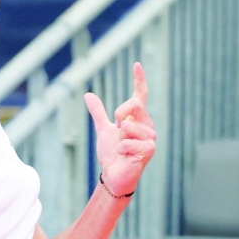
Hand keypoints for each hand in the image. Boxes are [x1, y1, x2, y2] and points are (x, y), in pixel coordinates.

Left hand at [84, 62, 156, 196]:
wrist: (113, 174)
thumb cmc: (112, 153)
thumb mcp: (103, 130)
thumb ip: (98, 113)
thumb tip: (88, 95)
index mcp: (137, 118)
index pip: (140, 95)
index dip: (139, 79)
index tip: (136, 64)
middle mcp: (147, 125)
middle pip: (133, 104)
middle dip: (119, 115)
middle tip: (118, 132)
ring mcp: (150, 137)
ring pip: (129, 125)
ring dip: (119, 138)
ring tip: (122, 148)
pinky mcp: (149, 149)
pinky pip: (128, 141)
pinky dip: (121, 148)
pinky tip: (124, 155)